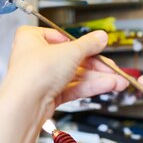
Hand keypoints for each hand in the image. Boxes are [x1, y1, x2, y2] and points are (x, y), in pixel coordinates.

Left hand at [0, 26, 127, 119]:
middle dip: (97, 66)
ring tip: (117, 81)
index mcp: (31, 38)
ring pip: (74, 75)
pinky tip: (107, 86)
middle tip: (114, 68)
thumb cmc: (34, 73)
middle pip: (72, 58)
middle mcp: (35, 57)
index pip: (63, 37)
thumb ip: (89, 44)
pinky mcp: (48, 95)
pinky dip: (89, 87)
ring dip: (97, 78)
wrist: (25, 105)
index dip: (82, 44)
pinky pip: (72, 88)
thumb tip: (100, 37)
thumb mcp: (70, 52)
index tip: (99, 47)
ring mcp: (42, 78)